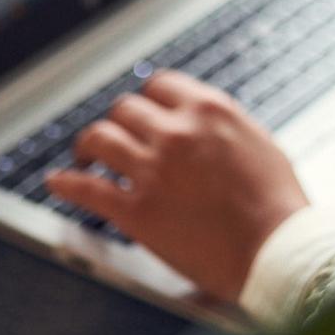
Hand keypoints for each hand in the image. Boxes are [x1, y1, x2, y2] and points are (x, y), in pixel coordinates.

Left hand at [46, 70, 307, 303]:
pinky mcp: (136, 211)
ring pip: (100, 139)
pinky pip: (87, 189)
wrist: (277, 249)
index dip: (147, 100)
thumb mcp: (259, 141)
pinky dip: (65, 183)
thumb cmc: (278, 203)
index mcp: (209, 110)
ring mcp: (152, 170)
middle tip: (116, 137)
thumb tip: (203, 120)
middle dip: (120, 123)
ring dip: (88, 146)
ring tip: (84, 157)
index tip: (143, 112)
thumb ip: (224, 126)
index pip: (159, 85)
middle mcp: (176, 132)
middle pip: (125, 110)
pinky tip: (56, 182)